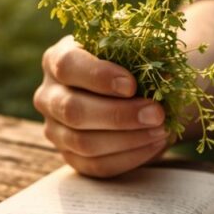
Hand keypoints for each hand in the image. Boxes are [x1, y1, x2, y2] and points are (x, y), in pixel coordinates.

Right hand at [33, 36, 168, 176]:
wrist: (136, 93)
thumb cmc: (133, 63)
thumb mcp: (136, 49)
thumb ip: (143, 55)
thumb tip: (165, 76)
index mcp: (57, 60)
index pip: (67, 66)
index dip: (98, 76)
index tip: (131, 85)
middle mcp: (48, 96)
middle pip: (72, 110)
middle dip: (118, 115)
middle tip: (156, 114)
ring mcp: (56, 130)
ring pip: (83, 143)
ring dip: (128, 138)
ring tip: (161, 129)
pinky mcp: (71, 157)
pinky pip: (97, 165)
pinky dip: (130, 157)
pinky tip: (155, 143)